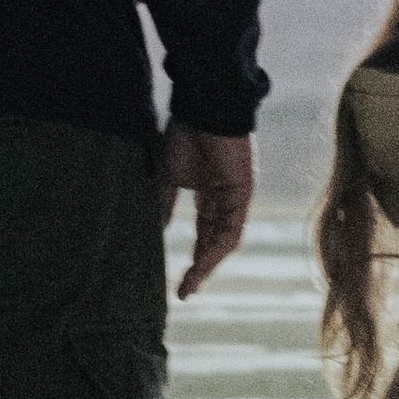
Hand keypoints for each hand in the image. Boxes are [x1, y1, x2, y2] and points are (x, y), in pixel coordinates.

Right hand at [161, 125, 254, 298]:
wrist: (203, 107)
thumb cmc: (184, 135)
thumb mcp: (168, 176)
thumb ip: (164, 203)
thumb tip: (155, 230)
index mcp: (208, 192)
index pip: (202, 231)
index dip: (192, 255)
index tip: (178, 279)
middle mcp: (224, 198)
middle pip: (214, 240)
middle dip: (200, 267)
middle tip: (184, 291)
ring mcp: (235, 196)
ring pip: (224, 239)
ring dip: (207, 263)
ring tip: (191, 284)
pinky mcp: (243, 192)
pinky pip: (231, 227)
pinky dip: (216, 247)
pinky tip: (201, 263)